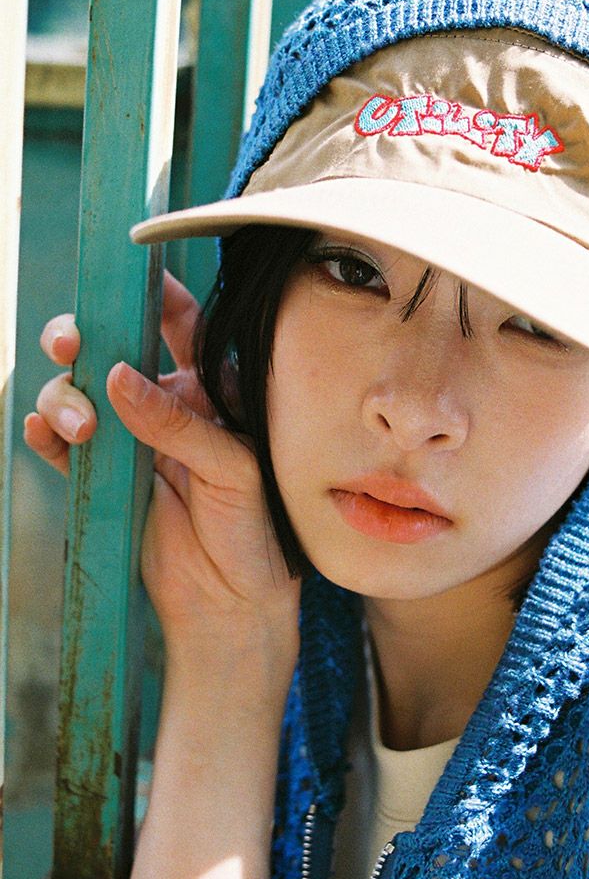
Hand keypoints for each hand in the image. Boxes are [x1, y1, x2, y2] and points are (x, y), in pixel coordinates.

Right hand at [25, 272, 299, 665]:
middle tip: (72, 345)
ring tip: (79, 428)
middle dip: (85, 337)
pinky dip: (45, 433)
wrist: (229, 605)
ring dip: (66, 395)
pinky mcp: (103, 476)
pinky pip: (63, 444)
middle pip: (112, 349)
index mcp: (211, 392)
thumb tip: (116, 377)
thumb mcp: (232, 472)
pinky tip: (44, 434)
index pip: (179, 326)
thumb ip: (179, 425)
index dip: (151, 293)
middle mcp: (167, 406)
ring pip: (80, 392)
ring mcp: (131, 439)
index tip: (122, 273)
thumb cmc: (254, 533)